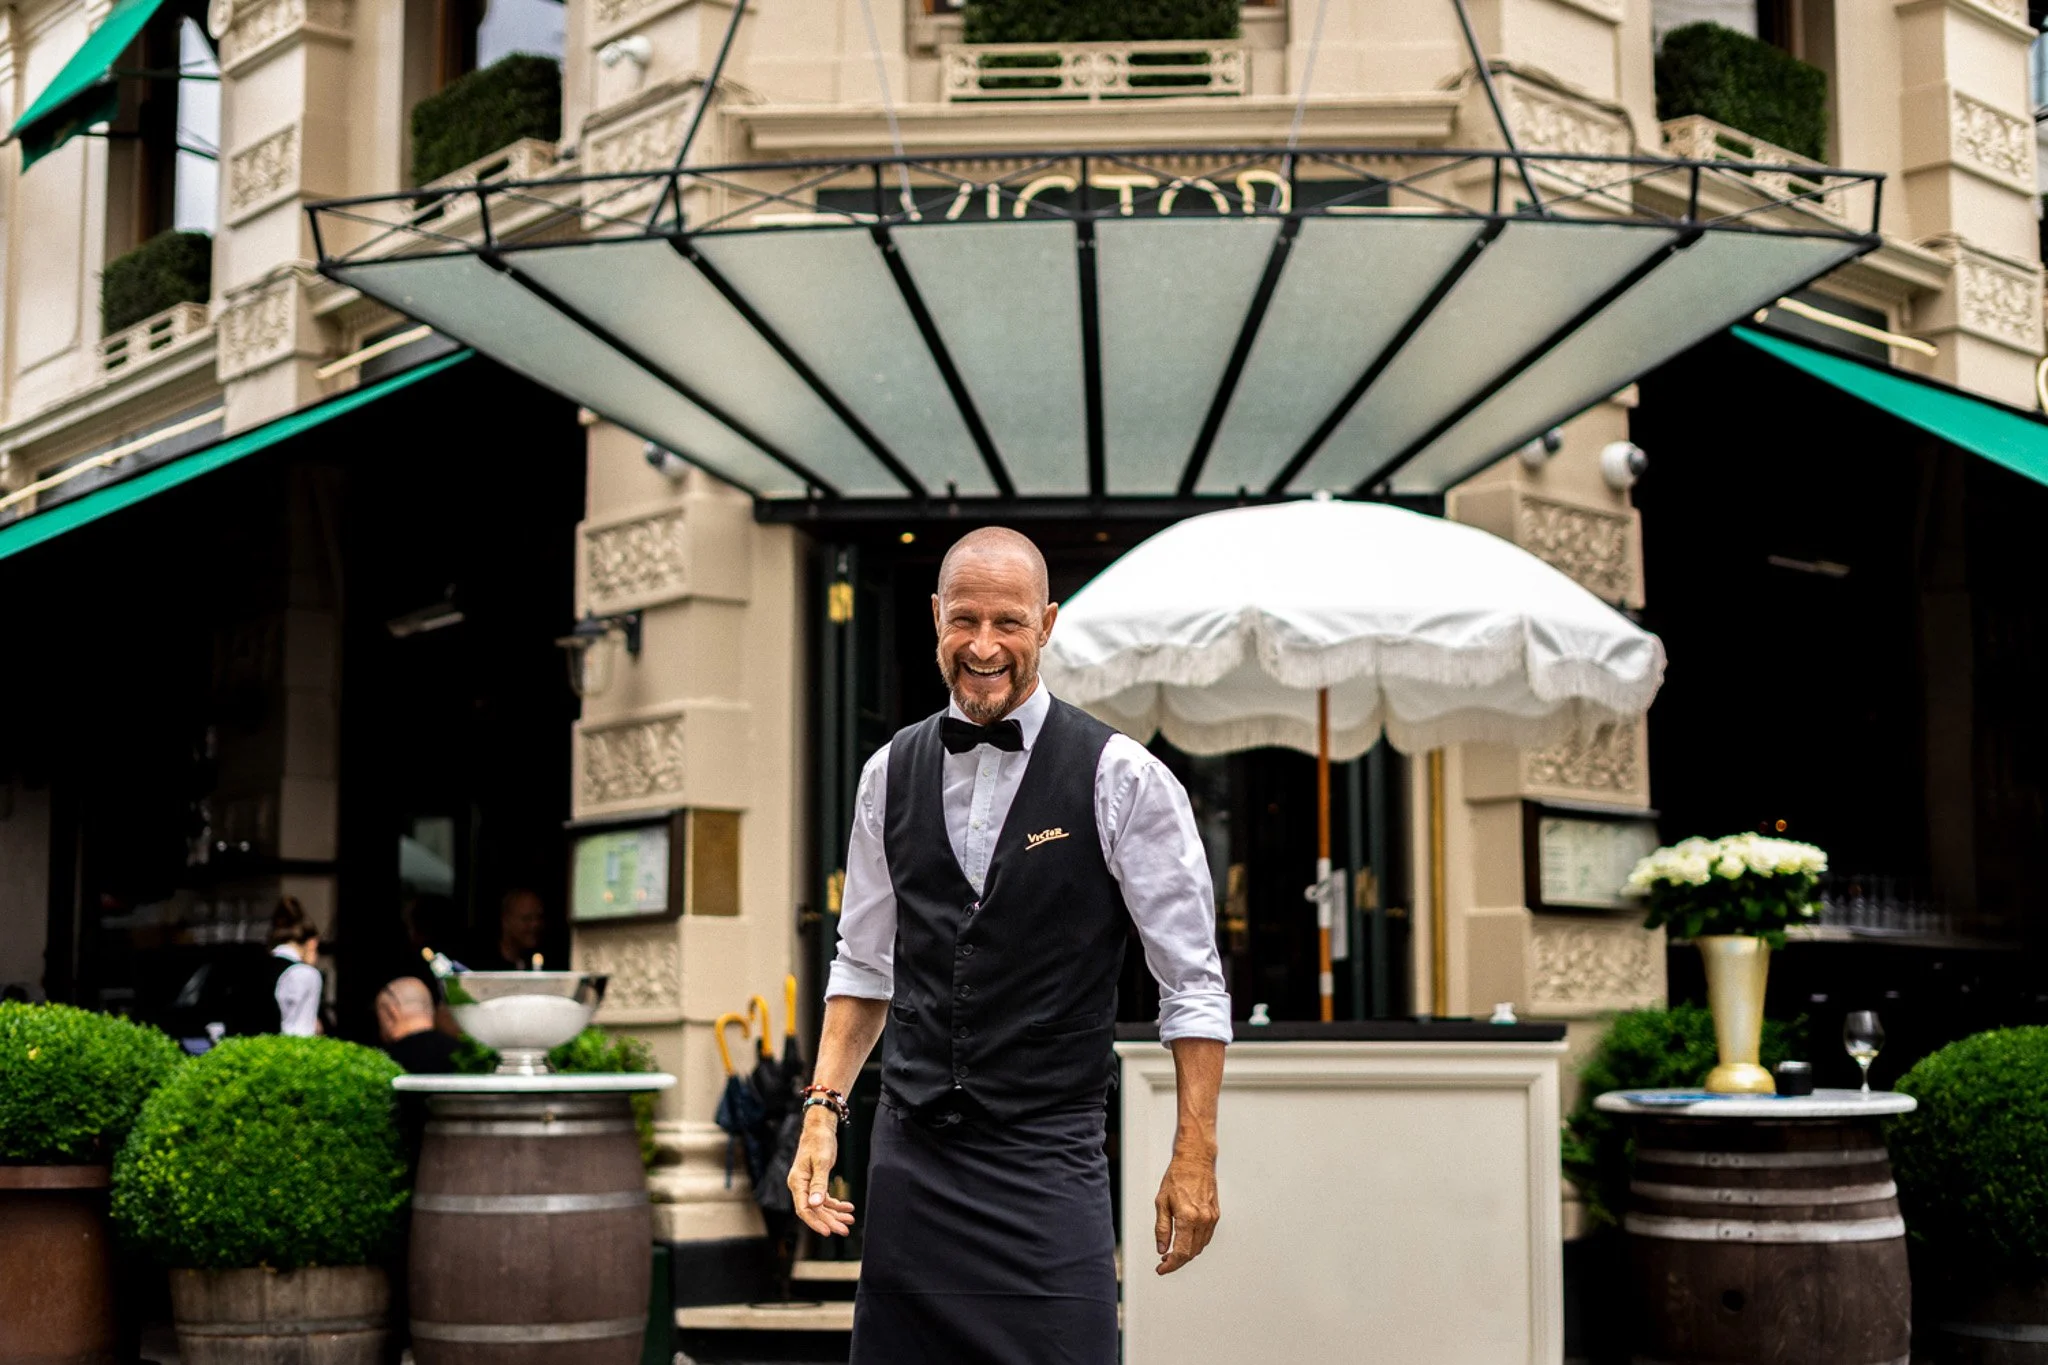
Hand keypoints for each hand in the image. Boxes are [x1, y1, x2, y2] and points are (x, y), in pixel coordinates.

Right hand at [789, 1108, 855, 1236]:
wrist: (820, 1127)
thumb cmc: (819, 1141)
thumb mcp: (821, 1162)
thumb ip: (819, 1184)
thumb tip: (815, 1205)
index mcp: (797, 1182)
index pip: (804, 1209)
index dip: (816, 1222)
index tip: (829, 1232)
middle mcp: (800, 1186)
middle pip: (814, 1210)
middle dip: (830, 1221)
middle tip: (845, 1230)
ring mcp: (807, 1185)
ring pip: (820, 1206)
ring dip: (835, 1214)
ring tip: (850, 1220)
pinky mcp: (816, 1182)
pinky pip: (825, 1199)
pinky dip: (836, 1204)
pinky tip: (848, 1207)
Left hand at [1152, 1145, 1218, 1273]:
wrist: (1195, 1161)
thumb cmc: (1177, 1177)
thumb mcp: (1161, 1202)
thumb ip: (1162, 1228)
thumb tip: (1161, 1248)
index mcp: (1188, 1217)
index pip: (1181, 1252)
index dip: (1171, 1265)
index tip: (1162, 1268)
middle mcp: (1202, 1220)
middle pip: (1191, 1253)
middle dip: (1177, 1261)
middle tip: (1164, 1262)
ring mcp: (1211, 1218)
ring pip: (1200, 1247)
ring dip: (1187, 1254)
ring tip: (1172, 1253)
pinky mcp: (1215, 1215)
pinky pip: (1206, 1237)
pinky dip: (1196, 1244)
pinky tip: (1186, 1242)